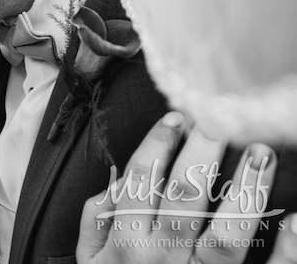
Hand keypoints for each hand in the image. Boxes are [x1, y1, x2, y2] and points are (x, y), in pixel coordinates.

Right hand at [76, 111, 296, 263]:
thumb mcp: (89, 262)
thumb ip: (96, 220)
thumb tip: (116, 180)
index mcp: (125, 243)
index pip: (140, 182)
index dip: (157, 145)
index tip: (176, 118)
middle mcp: (161, 257)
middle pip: (183, 198)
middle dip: (202, 155)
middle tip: (219, 120)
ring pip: (224, 234)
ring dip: (245, 192)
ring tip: (262, 154)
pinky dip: (284, 252)